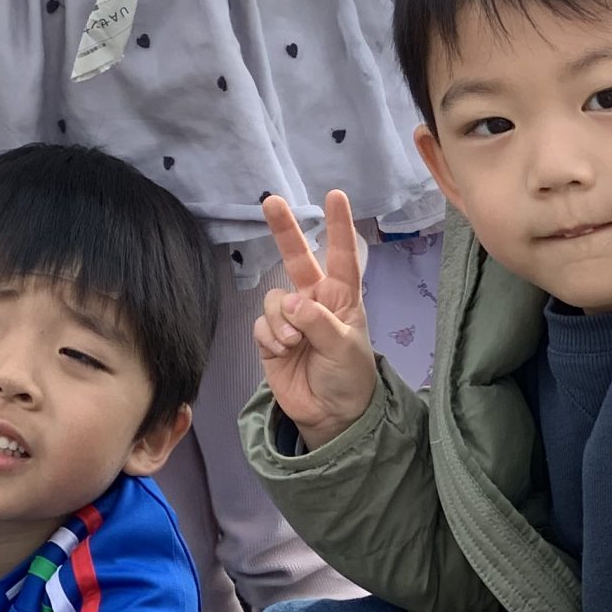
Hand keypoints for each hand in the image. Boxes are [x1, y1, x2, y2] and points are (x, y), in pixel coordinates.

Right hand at [253, 191, 376, 450]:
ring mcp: (290, 318)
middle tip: (271, 200)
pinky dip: (270, 337)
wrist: (330, 415)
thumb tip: (291, 302)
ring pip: (273, 298)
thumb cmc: (350, 377)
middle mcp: (314, 300)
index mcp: (341, 297)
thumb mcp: (345, 347)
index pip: (342, 257)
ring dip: (280, 320)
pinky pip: (261, 324)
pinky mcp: (270, 337)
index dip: (338, 226)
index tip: (335, 196)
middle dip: (284, 229)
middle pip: (296, 258)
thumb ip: (319, 321)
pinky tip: (282, 352)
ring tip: (293, 343)